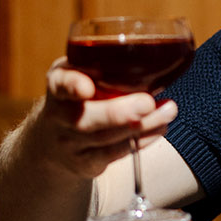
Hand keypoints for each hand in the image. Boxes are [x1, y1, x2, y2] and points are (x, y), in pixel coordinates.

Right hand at [41, 58, 177, 180]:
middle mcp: (59, 115)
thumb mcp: (76, 75)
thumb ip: (99, 66)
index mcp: (58, 85)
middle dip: (118, 112)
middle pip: (86, 118)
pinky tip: (160, 127)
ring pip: (106, 138)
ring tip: (168, 111)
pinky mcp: (86, 162)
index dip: (72, 86)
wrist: (52, 141)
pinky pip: (116, 153)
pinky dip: (142, 140)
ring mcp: (71, 142)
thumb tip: (153, 58)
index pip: (61, 84)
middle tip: (148, 102)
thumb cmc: (75, 98)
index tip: (86, 88)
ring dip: (143, 125)